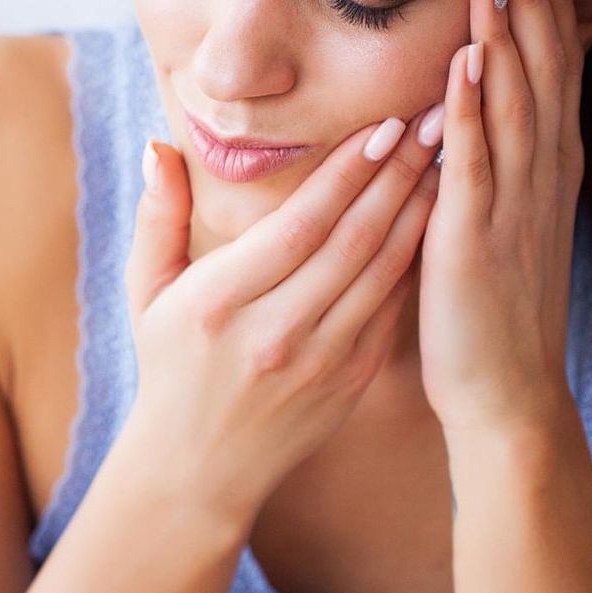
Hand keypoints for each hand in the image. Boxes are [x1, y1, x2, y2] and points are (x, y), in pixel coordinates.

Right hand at [123, 108, 441, 531]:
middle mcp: (274, 333)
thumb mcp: (145, 294)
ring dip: (419, 212)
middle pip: (351, 242)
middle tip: (431, 122)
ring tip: (446, 157)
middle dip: (397, 176)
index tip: (381, 126)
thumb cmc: (169, 368)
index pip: (298, 226)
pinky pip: (391, 309)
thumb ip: (157, 218)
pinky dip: (415, 260)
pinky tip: (436, 219)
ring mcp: (319, 362)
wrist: (199, 470)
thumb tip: (159, 148)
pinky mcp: (351, 381)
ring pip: (382, 273)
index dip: (345, 175)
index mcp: (220, 303)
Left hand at [418, 0, 586, 439]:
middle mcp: (539, 179)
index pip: (551, 73)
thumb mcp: (504, 223)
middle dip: (535, 1)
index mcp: (543, 173)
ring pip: (515, 104)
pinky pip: (475, 163)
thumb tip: (471, 112)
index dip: (547, 9)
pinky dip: (473, 110)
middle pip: (542, 72)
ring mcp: (512, 207)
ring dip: (509, 35)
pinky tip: (467, 61)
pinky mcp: (476, 239)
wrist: (507, 393)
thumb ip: (494, 165)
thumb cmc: (492, 312)